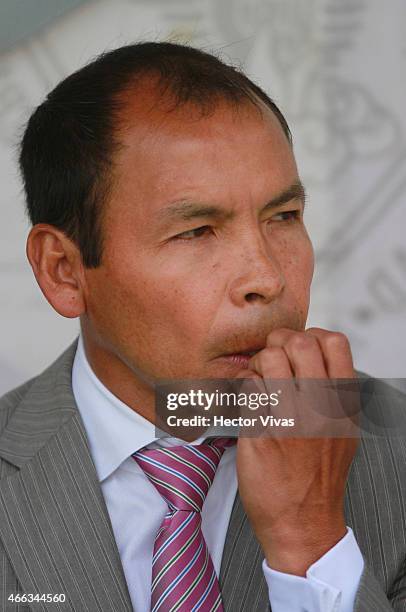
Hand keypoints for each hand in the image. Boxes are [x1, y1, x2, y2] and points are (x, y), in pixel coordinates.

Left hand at [235, 327, 359, 575]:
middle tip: (272, 358)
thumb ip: (333, 392)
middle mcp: (320, 409)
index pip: (335, 342)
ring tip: (258, 379)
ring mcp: (290, 420)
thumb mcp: (343, 432)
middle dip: (278, 342)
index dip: (311, 335)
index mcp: (343, 404)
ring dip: (257, 364)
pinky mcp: (260, 432)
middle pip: (298, 342)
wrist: (303, 524)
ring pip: (268, 360)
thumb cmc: (319, 476)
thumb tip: (311, 352)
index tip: (298, 348)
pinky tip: (249, 401)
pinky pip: (247, 388)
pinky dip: (243, 387)